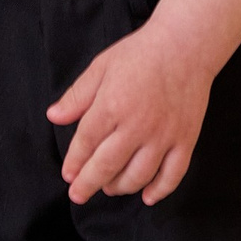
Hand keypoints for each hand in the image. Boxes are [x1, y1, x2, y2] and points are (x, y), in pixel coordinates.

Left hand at [48, 23, 214, 204]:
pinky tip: (147, 196)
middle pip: (107, 166)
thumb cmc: (142, 53)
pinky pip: (173, 174)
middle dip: (89, 183)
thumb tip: (54, 117)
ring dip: (120, 187)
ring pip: (138, 176)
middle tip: (79, 193)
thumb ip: (77, 95)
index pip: (86, 144)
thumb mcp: (102, 66)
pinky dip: (159, 190)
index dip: (74, 163)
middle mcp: (137, 125)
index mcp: (112, 105)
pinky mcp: (186, 139)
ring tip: (110, 187)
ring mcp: (164, 135)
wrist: (186, 43)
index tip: (68, 175)